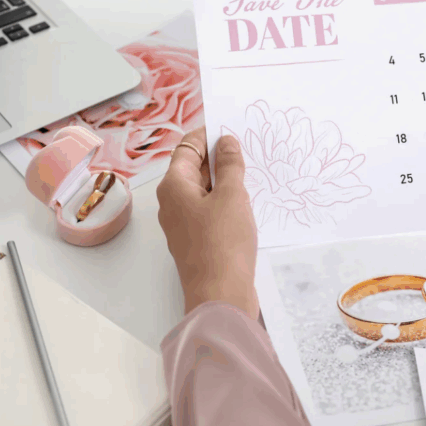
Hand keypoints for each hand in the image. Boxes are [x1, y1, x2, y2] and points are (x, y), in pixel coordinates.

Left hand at [157, 128, 259, 319]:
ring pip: (204, 191)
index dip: (209, 135)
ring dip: (225, 182)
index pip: (188, 147)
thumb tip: (226, 142)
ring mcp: (183, 224)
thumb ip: (230, 165)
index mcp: (174, 186)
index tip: (233, 129)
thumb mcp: (232, 196)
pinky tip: (248, 204)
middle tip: (249, 150)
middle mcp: (173, 203)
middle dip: (220, 158)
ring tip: (253, 175)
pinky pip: (209, 212)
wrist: (220, 295)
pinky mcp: (197, 241)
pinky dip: (226, 203)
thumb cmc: (223, 242)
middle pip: (194, 169)